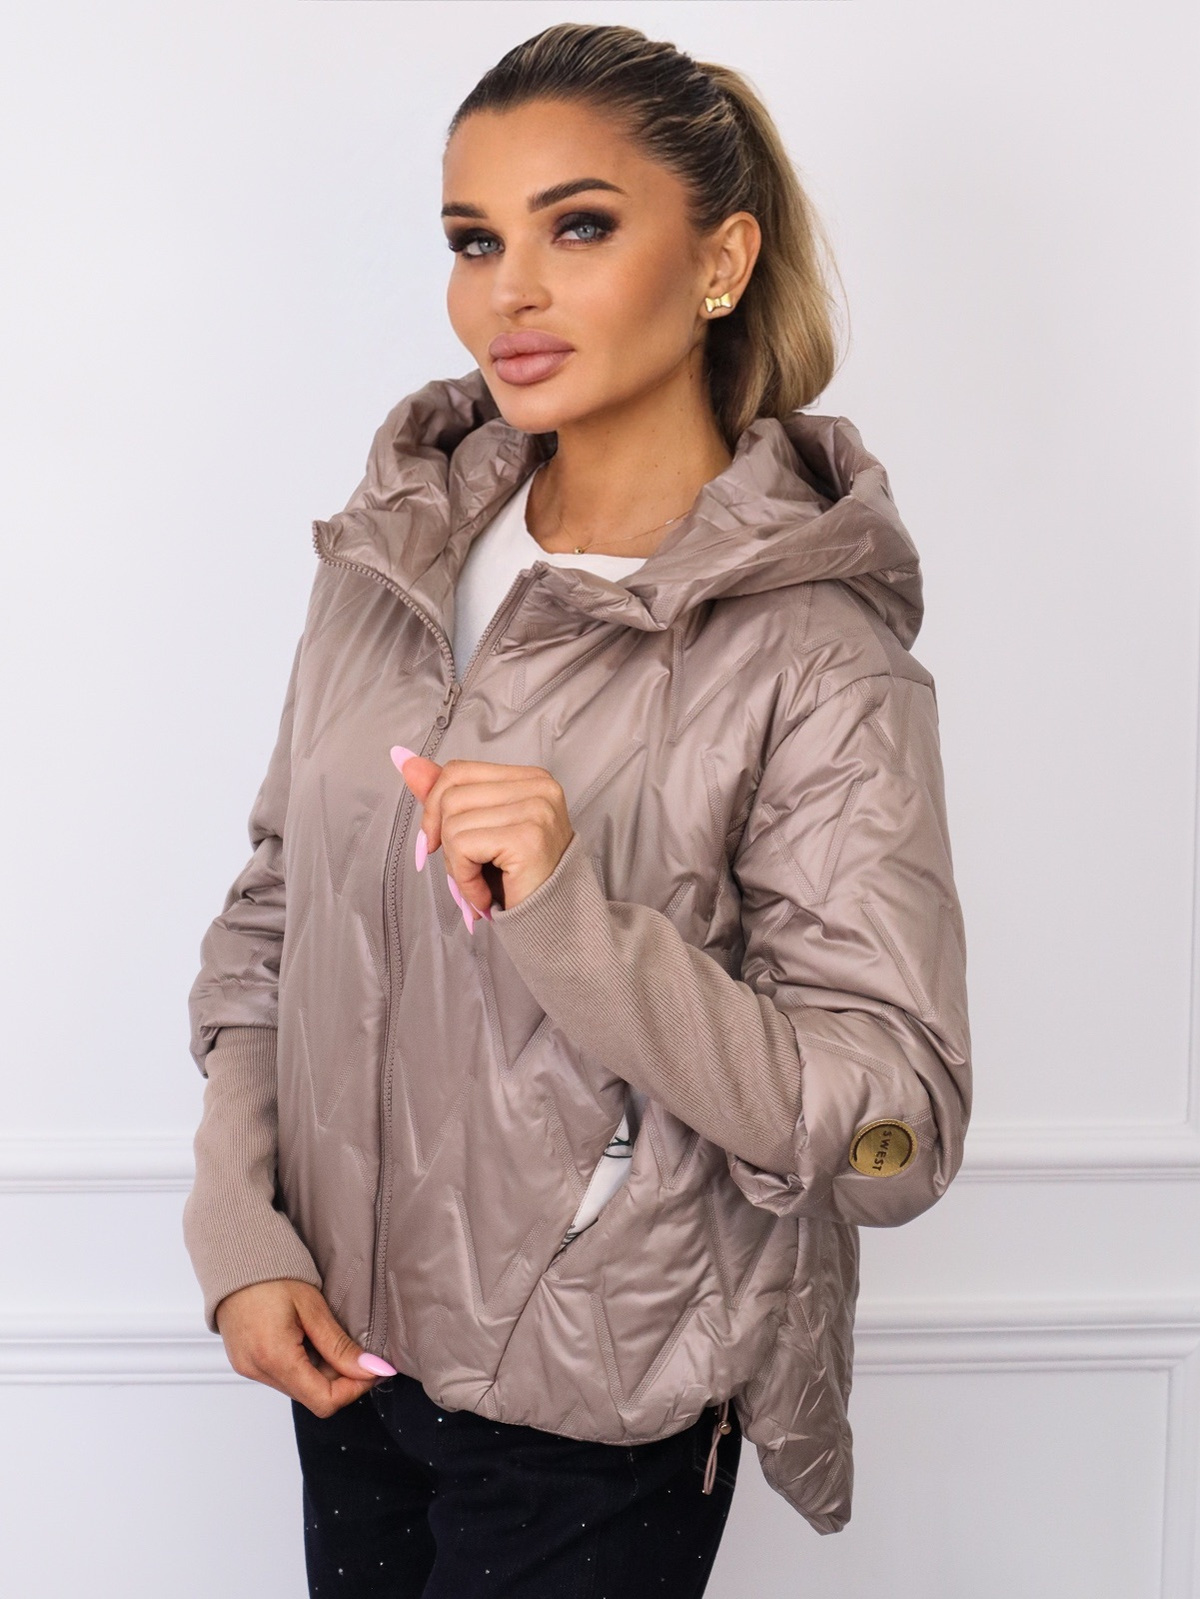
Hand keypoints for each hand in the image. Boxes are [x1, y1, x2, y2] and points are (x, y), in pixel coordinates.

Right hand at [214, 1278, 391, 1416]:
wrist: (235, 1260)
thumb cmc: (271, 1275)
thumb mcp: (313, 1308)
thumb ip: (340, 1346)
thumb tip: (370, 1369)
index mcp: (274, 1357)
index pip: (324, 1401)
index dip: (354, 1389)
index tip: (373, 1370)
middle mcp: (258, 1371)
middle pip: (312, 1396)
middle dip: (340, 1378)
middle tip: (355, 1350)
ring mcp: (249, 1369)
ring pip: (299, 1388)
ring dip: (321, 1372)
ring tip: (326, 1337)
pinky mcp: (247, 1363)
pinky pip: (283, 1377)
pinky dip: (302, 1366)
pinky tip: (306, 1338)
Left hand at [390, 749, 573, 920]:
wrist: (553, 920)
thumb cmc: (518, 878)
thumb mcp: (479, 830)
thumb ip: (445, 795)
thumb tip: (405, 762)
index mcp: (529, 778)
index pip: (458, 772)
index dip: (434, 808)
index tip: (436, 842)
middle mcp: (538, 786)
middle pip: (452, 796)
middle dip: (445, 841)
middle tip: (469, 871)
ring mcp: (536, 809)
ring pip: (453, 823)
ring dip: (456, 865)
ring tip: (480, 883)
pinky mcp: (527, 837)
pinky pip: (463, 847)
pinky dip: (464, 879)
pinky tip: (483, 896)